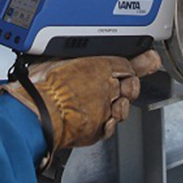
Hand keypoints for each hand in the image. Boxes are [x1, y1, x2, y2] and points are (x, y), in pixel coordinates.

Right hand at [0, 51, 162, 154]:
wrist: (36, 114)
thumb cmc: (41, 86)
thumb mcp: (54, 58)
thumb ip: (71, 56)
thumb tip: (69, 52)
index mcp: (97, 65)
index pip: (126, 63)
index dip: (136, 63)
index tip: (147, 60)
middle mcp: (106, 87)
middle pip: (131, 84)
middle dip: (131, 84)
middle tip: (127, 83)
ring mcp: (104, 110)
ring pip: (123, 108)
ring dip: (119, 106)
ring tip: (108, 103)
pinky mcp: (98, 130)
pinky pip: (110, 127)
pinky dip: (107, 124)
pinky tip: (99, 120)